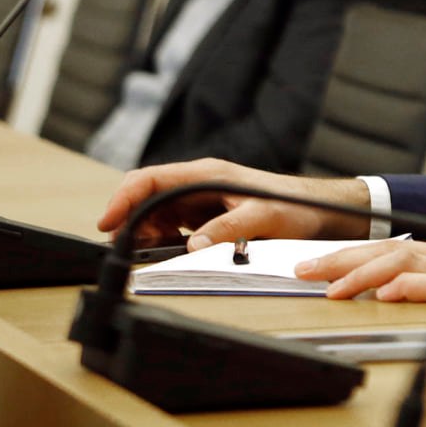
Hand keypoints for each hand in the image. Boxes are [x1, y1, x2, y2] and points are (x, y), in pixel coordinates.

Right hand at [97, 158, 370, 249]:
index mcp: (206, 174)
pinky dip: (163, 240)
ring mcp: (200, 200)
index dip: (123, 199)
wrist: (318, 210)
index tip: (108, 223)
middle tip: (130, 249)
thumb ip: (229, 228)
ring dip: (146, 234)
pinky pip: (172, 227)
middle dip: (130, 222)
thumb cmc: (295, 205)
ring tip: (153, 252)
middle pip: (146, 198)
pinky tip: (171, 252)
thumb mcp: (264, 216)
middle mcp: (198, 183)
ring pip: (156, 214)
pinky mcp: (206, 216)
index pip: (150, 179)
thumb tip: (192, 245)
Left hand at [295, 240, 425, 341]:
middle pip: (389, 248)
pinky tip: (384, 296)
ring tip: (335, 290)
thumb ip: (409, 295)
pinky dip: (407, 288)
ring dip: (364, 274)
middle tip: (307, 271)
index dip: (348, 257)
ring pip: (404, 259)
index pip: (387, 248)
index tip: (313, 269)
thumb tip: (364, 298)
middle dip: (343, 260)